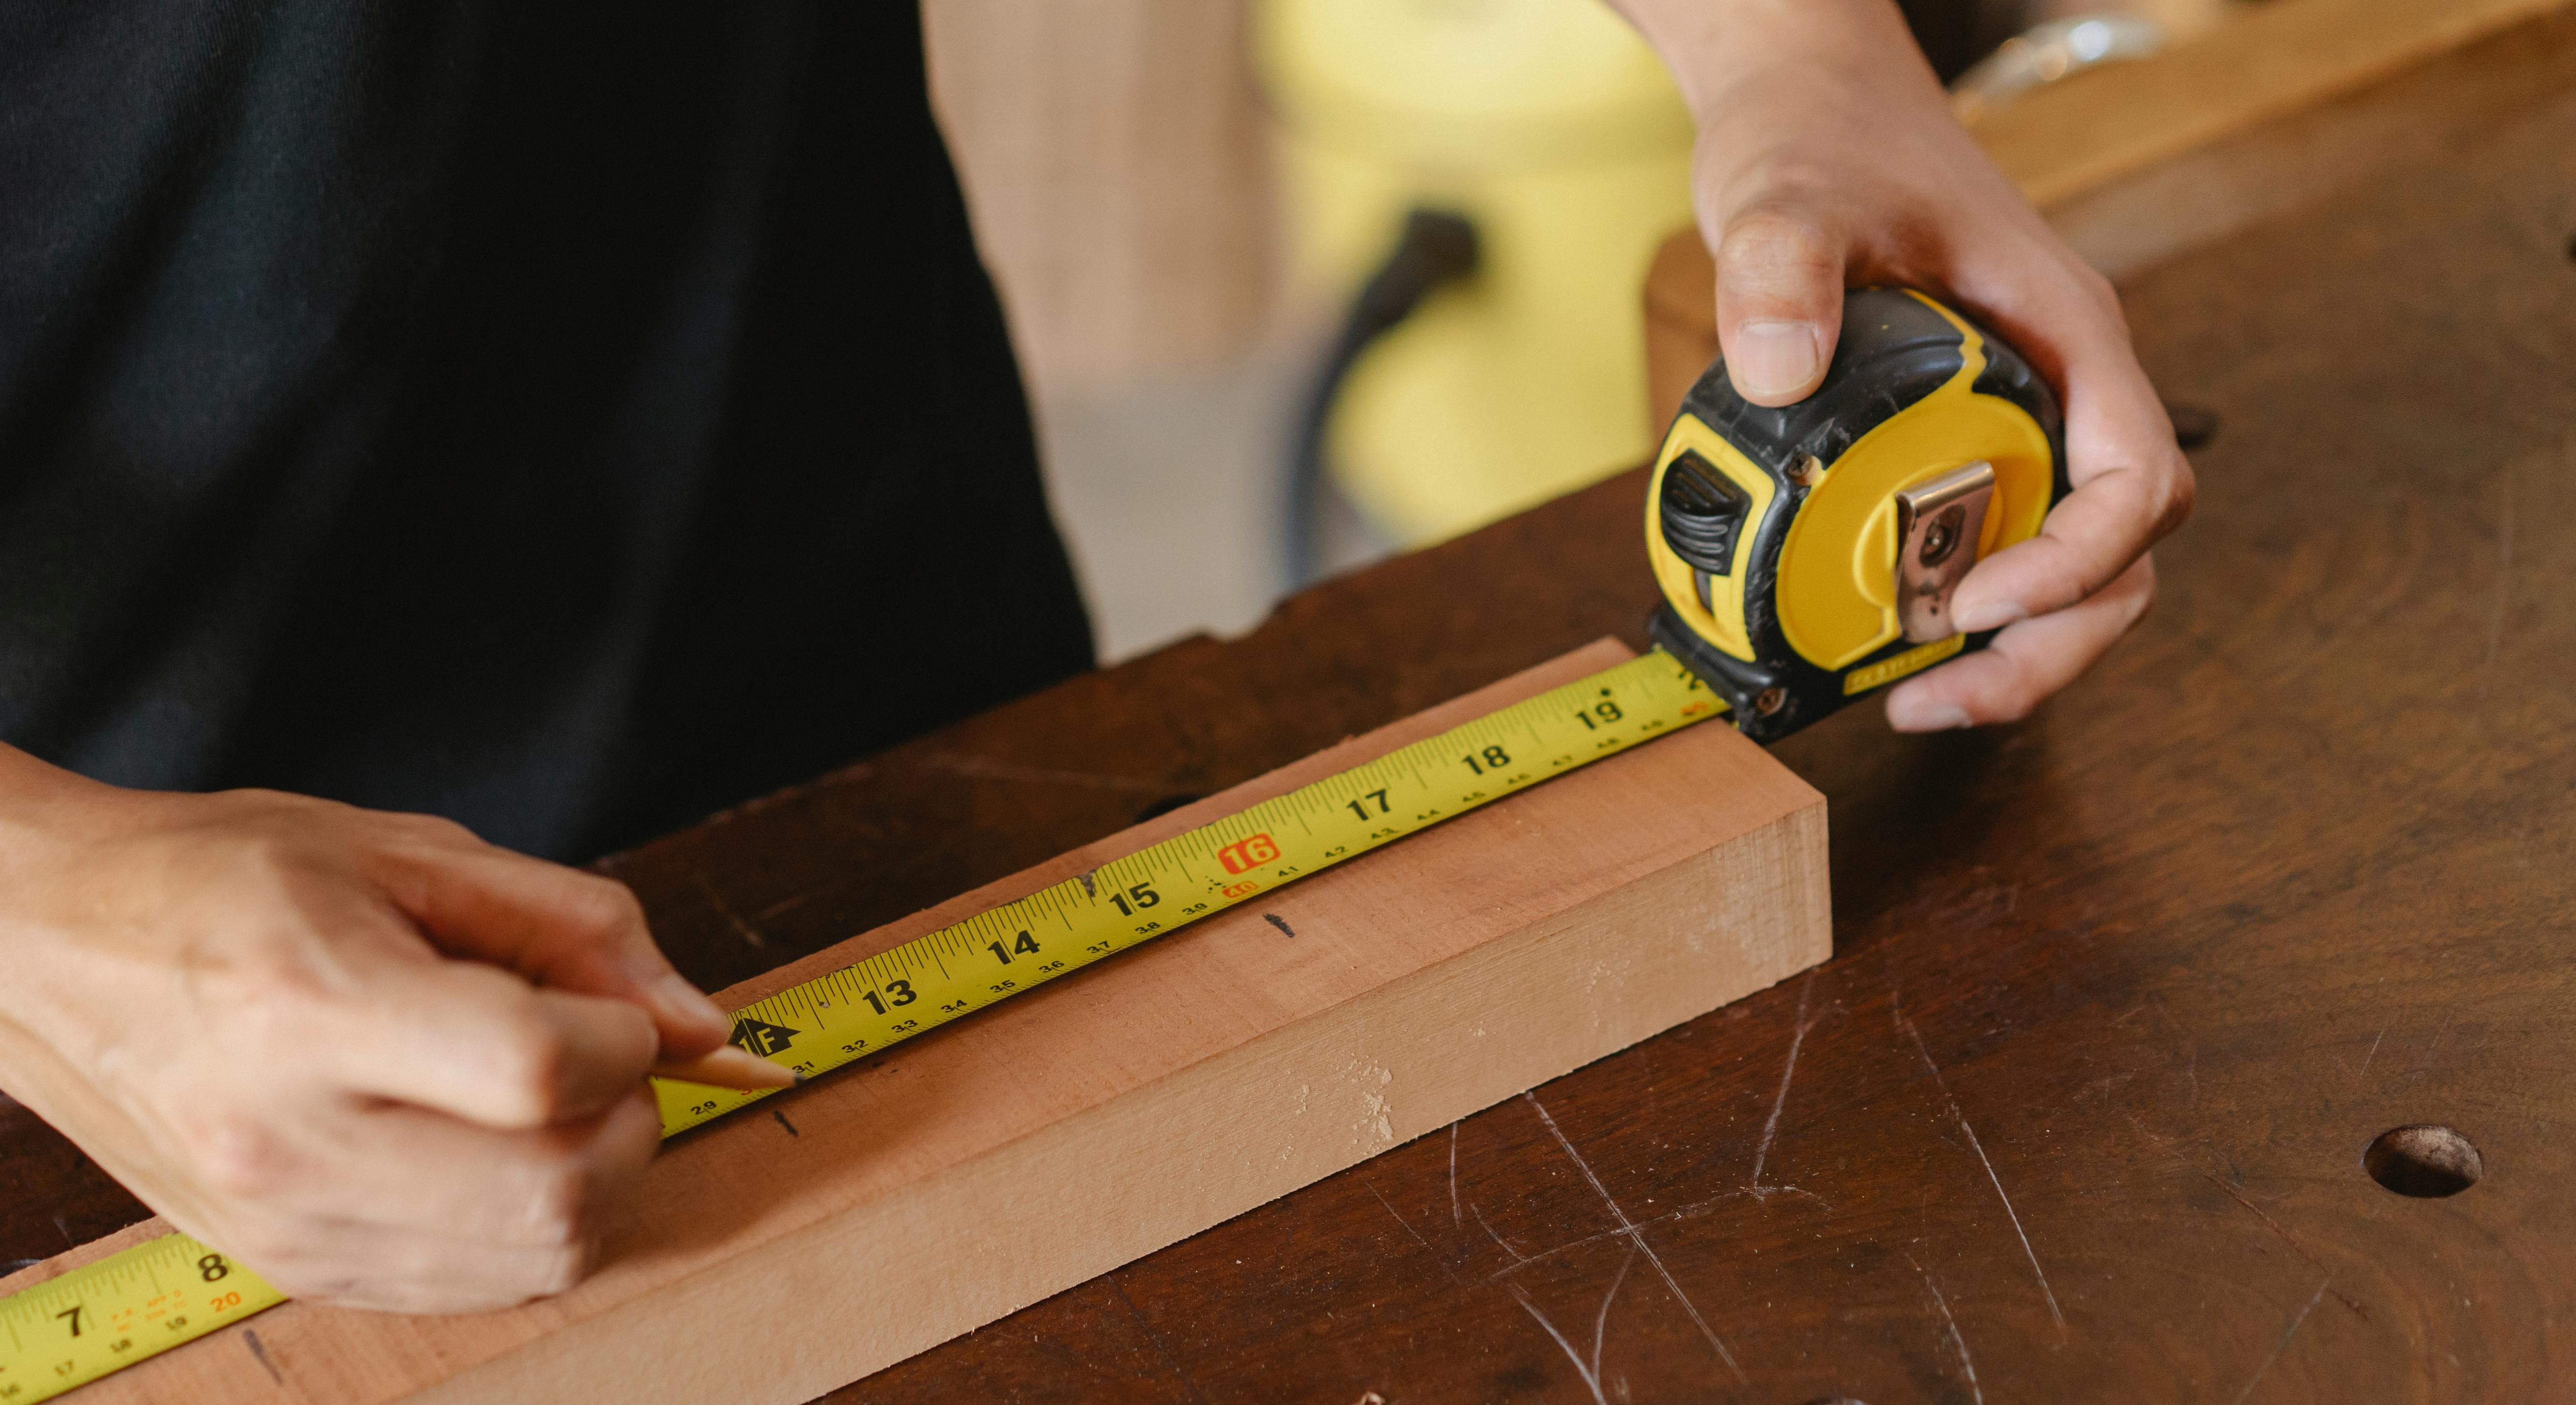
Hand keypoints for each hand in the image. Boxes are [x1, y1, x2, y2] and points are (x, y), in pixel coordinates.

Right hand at [0, 751, 740, 1312]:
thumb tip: (701, 1023)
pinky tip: (491, 1150)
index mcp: (316, 1008)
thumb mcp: (411, 853)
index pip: (542, 1071)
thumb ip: (580, 931)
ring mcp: (291, 1222)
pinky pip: (480, 1287)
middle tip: (588, 1057)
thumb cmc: (221, 879)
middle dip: (626, 1120)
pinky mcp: (295, 1266)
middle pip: (558, 1189)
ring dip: (590, 1179)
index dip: (621, 1039)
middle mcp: (295, 1139)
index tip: (607, 1009)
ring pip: (539, 1257)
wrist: (47, 949)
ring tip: (536, 1102)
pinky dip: (529, 1225)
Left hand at [1617, 0, 2192, 727]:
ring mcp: (2020, 417)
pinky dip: (1960, 610)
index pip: (2135, 478)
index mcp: (2062, 334)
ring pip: (2071, 567)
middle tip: (1944, 693)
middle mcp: (2060, 386)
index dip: (2077, 563)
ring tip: (1915, 692)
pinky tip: (1889, 638)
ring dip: (2014, 648)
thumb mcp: (1791, 196)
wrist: (1809, 108)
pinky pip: (1997, 543)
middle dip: (2053, 642)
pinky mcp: (1965, 439)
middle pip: (2121, 553)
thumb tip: (1777, 369)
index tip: (1980, 603)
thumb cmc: (1826, 139)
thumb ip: (1782, 269)